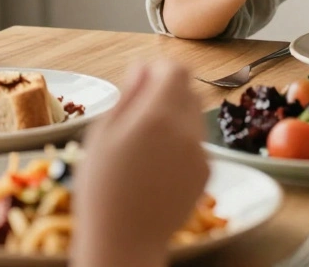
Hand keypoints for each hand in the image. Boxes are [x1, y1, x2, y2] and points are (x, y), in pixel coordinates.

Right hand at [74, 59, 207, 265]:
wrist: (124, 241)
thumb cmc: (101, 189)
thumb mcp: (101, 135)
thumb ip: (128, 96)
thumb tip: (142, 68)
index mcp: (158, 115)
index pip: (177, 69)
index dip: (160, 69)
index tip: (144, 80)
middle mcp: (187, 130)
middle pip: (189, 90)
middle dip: (168, 92)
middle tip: (139, 115)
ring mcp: (201, 152)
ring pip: (195, 116)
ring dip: (176, 118)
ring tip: (145, 144)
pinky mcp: (207, 172)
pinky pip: (198, 143)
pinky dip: (183, 144)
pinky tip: (157, 165)